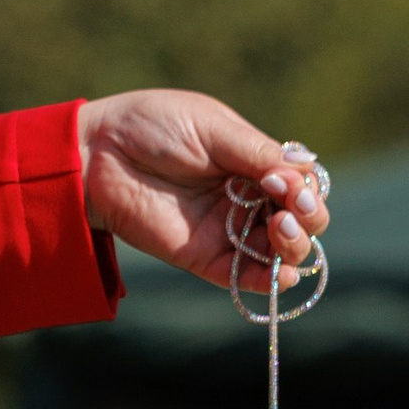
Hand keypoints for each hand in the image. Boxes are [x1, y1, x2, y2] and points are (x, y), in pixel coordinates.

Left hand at [78, 92, 329, 288]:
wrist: (99, 154)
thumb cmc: (152, 127)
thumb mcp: (212, 129)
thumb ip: (257, 153)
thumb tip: (305, 173)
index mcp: (253, 163)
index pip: (301, 183)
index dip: (306, 186)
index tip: (286, 179)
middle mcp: (247, 198)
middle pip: (301, 220)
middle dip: (309, 216)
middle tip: (289, 206)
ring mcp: (227, 230)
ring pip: (280, 252)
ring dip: (294, 246)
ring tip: (279, 228)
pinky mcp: (204, 258)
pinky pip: (245, 278)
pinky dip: (268, 281)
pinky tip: (279, 274)